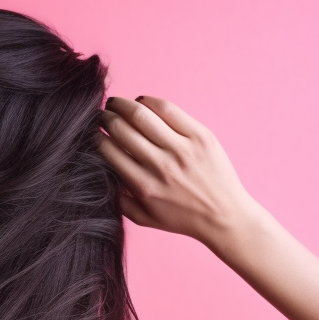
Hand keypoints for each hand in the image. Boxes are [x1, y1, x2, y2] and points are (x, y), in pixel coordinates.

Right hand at [98, 95, 259, 243]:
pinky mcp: (200, 136)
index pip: (108, 150)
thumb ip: (118, 198)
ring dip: (122, 104)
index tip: (94, 132)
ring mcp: (182, 149)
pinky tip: (142, 103)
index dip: (95, 136)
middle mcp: (160, 166)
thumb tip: (99, 170)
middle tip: (102, 116)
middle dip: (105, 118)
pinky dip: (149, 101)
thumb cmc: (182, 218)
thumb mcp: (144, 218)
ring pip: (141, 114)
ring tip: (116, 104)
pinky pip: (168, 109)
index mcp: (143, 186)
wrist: (224, 216)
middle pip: (121, 128)